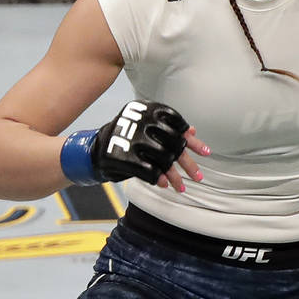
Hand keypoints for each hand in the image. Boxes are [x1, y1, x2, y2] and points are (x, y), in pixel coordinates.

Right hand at [60, 100, 208, 189]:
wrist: (92, 149)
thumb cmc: (125, 137)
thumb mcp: (147, 128)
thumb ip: (169, 129)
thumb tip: (193, 132)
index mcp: (149, 109)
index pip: (178, 125)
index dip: (193, 142)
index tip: (206, 153)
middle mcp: (142, 121)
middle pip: (174, 145)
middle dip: (188, 164)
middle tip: (199, 177)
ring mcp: (132, 138)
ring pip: (164, 159)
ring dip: (175, 177)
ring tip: (182, 188)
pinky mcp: (124, 156)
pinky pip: (150, 171)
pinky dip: (159, 179)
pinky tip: (164, 185)